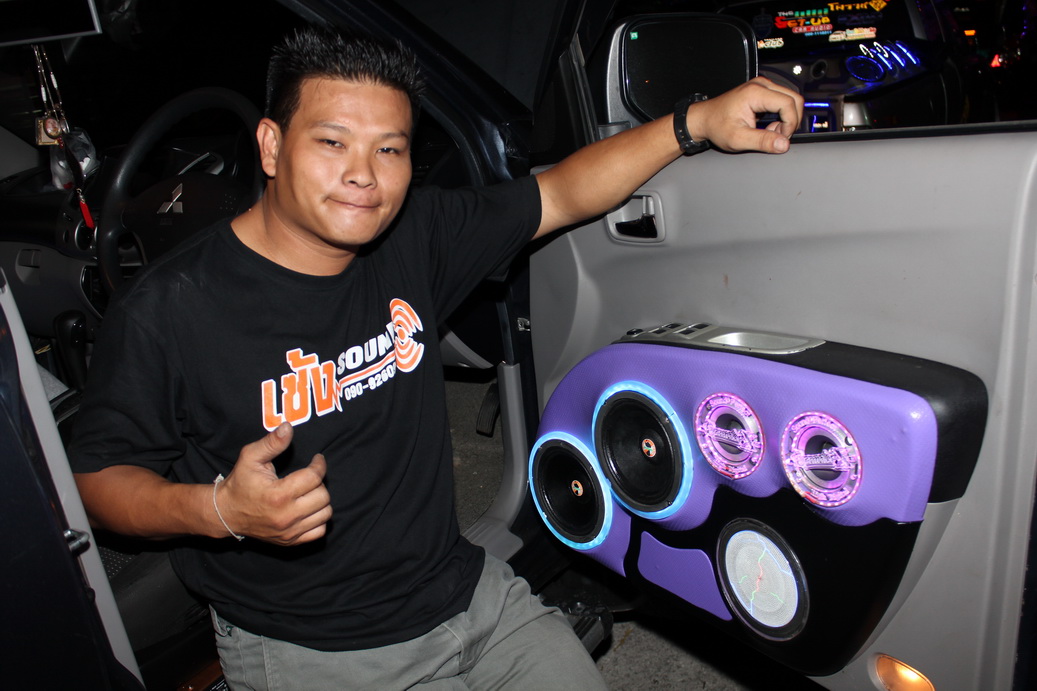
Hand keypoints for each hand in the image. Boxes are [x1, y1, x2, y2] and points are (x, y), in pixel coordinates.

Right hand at [215, 423, 331, 544]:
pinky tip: (308, 509)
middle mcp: (286, 516)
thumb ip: (271, 442)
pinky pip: (319, 531)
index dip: (319, 464)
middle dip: (318, 482)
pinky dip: (318, 519)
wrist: (226, 513)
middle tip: (308, 476)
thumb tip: (288, 427)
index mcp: (278, 494)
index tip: (316, 459)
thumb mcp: (250, 457)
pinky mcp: (290, 541)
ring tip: (308, 492)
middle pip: (323, 496)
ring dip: (321, 500)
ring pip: (325, 514)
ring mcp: (289, 531)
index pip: (314, 477)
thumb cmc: (239, 483)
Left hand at [687, 77, 803, 153]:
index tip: (780, 138)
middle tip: (776, 136)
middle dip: (791, 121)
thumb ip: (762, 141)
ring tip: (769, 132)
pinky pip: (783, 102)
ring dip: (786, 119)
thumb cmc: (716, 126)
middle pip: (795, 99)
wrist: (704, 119)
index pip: (788, 103)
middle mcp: (761, 85)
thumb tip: (783, 144)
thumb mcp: (738, 139)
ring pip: (791, 100)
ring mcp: (763, 87)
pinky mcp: (764, 92)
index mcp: (756, 93)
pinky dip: (781, 117)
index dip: (790, 123)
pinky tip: (767, 126)